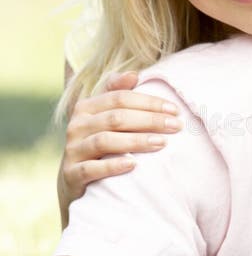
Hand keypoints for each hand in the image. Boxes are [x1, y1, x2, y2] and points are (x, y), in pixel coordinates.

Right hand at [58, 71, 181, 216]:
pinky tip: (134, 165)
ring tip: (161, 143)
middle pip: (116, 117)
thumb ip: (117, 93)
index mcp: (86, 107)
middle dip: (149, 120)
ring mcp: (72, 150)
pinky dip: (112, 165)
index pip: (120, 98)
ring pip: (105, 141)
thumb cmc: (98, 144)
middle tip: (176, 126)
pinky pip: (91, 168)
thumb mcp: (104, 117)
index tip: (175, 110)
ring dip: (136, 141)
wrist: (74, 182)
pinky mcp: (71, 174)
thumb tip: (134, 73)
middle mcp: (76, 126)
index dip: (149, 102)